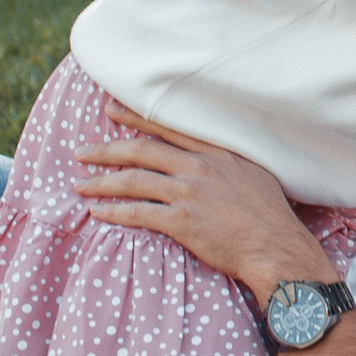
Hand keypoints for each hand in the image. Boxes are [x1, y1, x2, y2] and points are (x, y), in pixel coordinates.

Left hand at [81, 100, 334, 303]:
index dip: (134, 117)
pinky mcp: (182, 221)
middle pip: (141, 149)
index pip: (166, 126)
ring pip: (133, 180)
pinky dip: (113, 211)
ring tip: (80, 184)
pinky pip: (137, 213)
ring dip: (101, 182)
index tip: (111, 110)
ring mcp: (189, 192)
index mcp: (216, 150)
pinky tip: (97, 212)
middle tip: (82, 152)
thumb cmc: (269, 213)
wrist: (275, 246)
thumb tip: (211, 154)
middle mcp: (199, 166)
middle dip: (105, 149)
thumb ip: (227, 159)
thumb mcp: (254, 171)